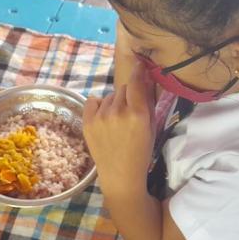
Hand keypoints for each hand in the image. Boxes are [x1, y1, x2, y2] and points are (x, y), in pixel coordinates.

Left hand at [83, 66, 154, 195]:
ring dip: (115, 102)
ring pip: (110, 96)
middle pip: (124, 88)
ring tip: (118, 121)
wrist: (120, 175)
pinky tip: (104, 118)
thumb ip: (148, 103)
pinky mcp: (87, 122)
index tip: (140, 64)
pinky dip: (99, 106)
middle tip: (130, 110)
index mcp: (137, 114)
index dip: (139, 71)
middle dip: (129, 95)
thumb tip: (146, 79)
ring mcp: (100, 117)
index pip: (136, 82)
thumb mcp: (151, 128)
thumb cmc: (141, 153)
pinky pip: (93, 101)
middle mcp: (118, 112)